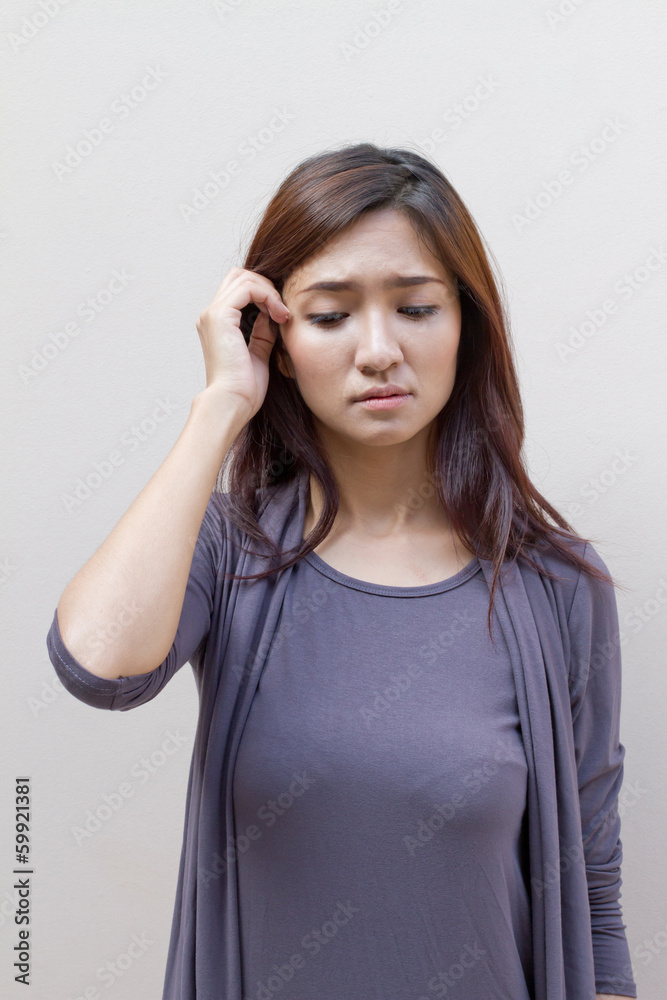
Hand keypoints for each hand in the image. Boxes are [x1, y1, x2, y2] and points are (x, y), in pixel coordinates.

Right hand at [195, 267, 289, 420]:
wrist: (233, 402)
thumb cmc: (245, 388)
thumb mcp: (259, 353)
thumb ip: (262, 331)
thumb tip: (273, 314)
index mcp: (218, 324)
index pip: (240, 289)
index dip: (264, 294)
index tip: (282, 315)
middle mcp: (211, 315)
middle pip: (239, 276)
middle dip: (266, 286)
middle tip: (283, 310)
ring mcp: (213, 314)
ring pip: (243, 277)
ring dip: (269, 291)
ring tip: (282, 314)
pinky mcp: (220, 316)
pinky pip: (248, 287)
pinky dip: (267, 295)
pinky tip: (278, 314)